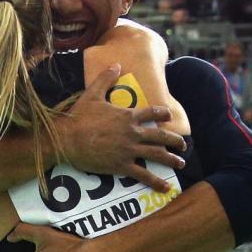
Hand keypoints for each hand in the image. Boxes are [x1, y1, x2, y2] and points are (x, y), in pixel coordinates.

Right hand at [59, 65, 185, 192]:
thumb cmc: (79, 117)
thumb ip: (106, 79)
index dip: (163, 113)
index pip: (151, 113)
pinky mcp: (122, 166)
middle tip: (183, 145)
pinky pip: (143, 175)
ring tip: (181, 164)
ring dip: (171, 160)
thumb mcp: (93, 94)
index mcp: (128, 116)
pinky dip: (156, 182)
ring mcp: (129, 150)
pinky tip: (166, 187)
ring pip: (156, 155)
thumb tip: (116, 63)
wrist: (67, 139)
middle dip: (174, 140)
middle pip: (160, 136)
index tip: (169, 116)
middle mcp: (133, 133)